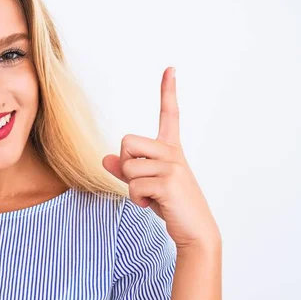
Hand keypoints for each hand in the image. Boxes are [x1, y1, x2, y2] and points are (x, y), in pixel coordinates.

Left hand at [102, 67, 219, 248]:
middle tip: (143, 183)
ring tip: (151, 196)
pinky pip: (133, 184)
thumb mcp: (146, 185)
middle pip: (126, 142)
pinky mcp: (168, 181)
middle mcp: (172, 152)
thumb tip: (105, 158)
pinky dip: (137, 199)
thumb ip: (126, 170)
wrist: (195, 231)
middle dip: (126, 165)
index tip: (170, 69)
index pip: (169, 114)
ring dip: (131, 186)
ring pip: (127, 166)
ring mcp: (172, 165)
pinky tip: (153, 204)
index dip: (168, 91)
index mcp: (170, 149)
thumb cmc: (171, 205)